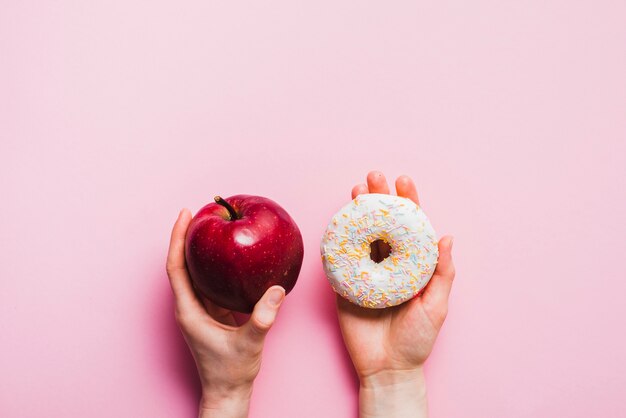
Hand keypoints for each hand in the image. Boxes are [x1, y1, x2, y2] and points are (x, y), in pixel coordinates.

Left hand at [166, 208, 284, 417]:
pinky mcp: (211, 313)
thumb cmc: (231, 372)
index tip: (186, 215)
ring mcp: (199, 309)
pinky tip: (230, 256)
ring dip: (200, 249)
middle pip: (182, 264)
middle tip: (201, 212)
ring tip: (213, 226)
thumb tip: (276, 291)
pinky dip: (215, 265)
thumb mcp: (248, 344)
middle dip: (188, 237)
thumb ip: (262, 319)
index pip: (176, 267)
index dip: (178, 239)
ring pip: (194, 272)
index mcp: (189, 310)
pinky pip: (209, 282)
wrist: (227, 391)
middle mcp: (189, 306)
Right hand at [337, 171, 454, 417]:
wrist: (387, 368)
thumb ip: (442, 273)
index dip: (407, 203)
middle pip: (382, 225)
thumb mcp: (436, 306)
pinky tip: (337, 222)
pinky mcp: (345, 285)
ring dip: (357, 212)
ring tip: (355, 190)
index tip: (402, 181)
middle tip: (373, 176)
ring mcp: (365, 273)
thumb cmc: (417, 340)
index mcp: (412, 266)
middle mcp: (388, 264)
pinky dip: (338, 240)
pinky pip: (340, 259)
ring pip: (361, 235)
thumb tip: (447, 237)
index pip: (410, 228)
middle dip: (378, 199)